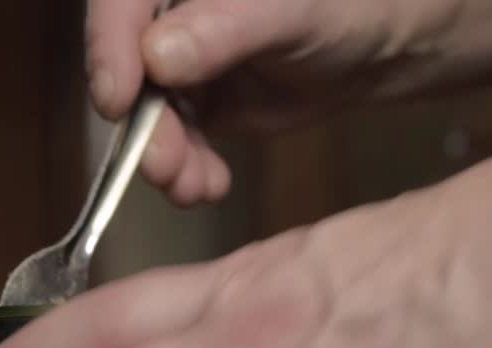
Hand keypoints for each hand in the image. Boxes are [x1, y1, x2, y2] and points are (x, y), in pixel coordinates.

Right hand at [88, 0, 491, 205]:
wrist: (382, 46)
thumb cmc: (349, 6)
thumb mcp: (294, 12)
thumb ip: (226, 29)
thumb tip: (158, 56)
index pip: (119, 2)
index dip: (108, 48)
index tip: (118, 100)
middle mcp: (163, 13)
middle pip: (123, 65)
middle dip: (140, 123)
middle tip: (162, 165)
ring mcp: (170, 59)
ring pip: (141, 112)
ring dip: (161, 157)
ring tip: (192, 186)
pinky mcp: (188, 102)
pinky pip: (169, 141)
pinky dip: (185, 170)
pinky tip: (207, 186)